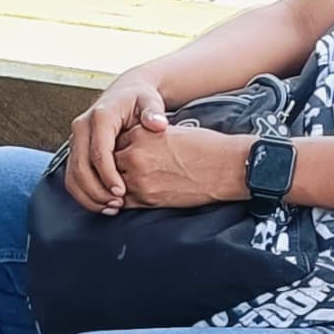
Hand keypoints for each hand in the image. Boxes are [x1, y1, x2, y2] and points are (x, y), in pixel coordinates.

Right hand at [64, 72, 168, 210]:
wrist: (125, 93)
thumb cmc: (139, 99)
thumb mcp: (150, 101)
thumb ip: (154, 112)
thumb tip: (158, 124)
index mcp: (99, 117)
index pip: (98, 152)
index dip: (108, 175)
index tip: (122, 191)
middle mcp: (82, 127)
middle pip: (80, 166)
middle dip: (97, 190)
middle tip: (117, 204)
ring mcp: (75, 139)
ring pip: (72, 175)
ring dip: (88, 195)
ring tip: (111, 207)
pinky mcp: (75, 150)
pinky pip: (72, 176)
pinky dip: (84, 193)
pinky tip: (102, 203)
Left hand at [114, 119, 253, 210]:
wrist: (225, 167)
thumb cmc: (204, 146)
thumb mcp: (169, 131)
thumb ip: (146, 137)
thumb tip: (132, 146)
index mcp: (141, 133)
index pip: (113, 141)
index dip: (116, 149)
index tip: (120, 153)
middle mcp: (136, 155)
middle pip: (107, 162)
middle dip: (111, 167)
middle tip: (115, 172)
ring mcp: (139, 178)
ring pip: (111, 183)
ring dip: (114, 185)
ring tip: (118, 186)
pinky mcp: (147, 199)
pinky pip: (123, 202)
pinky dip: (122, 201)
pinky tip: (126, 198)